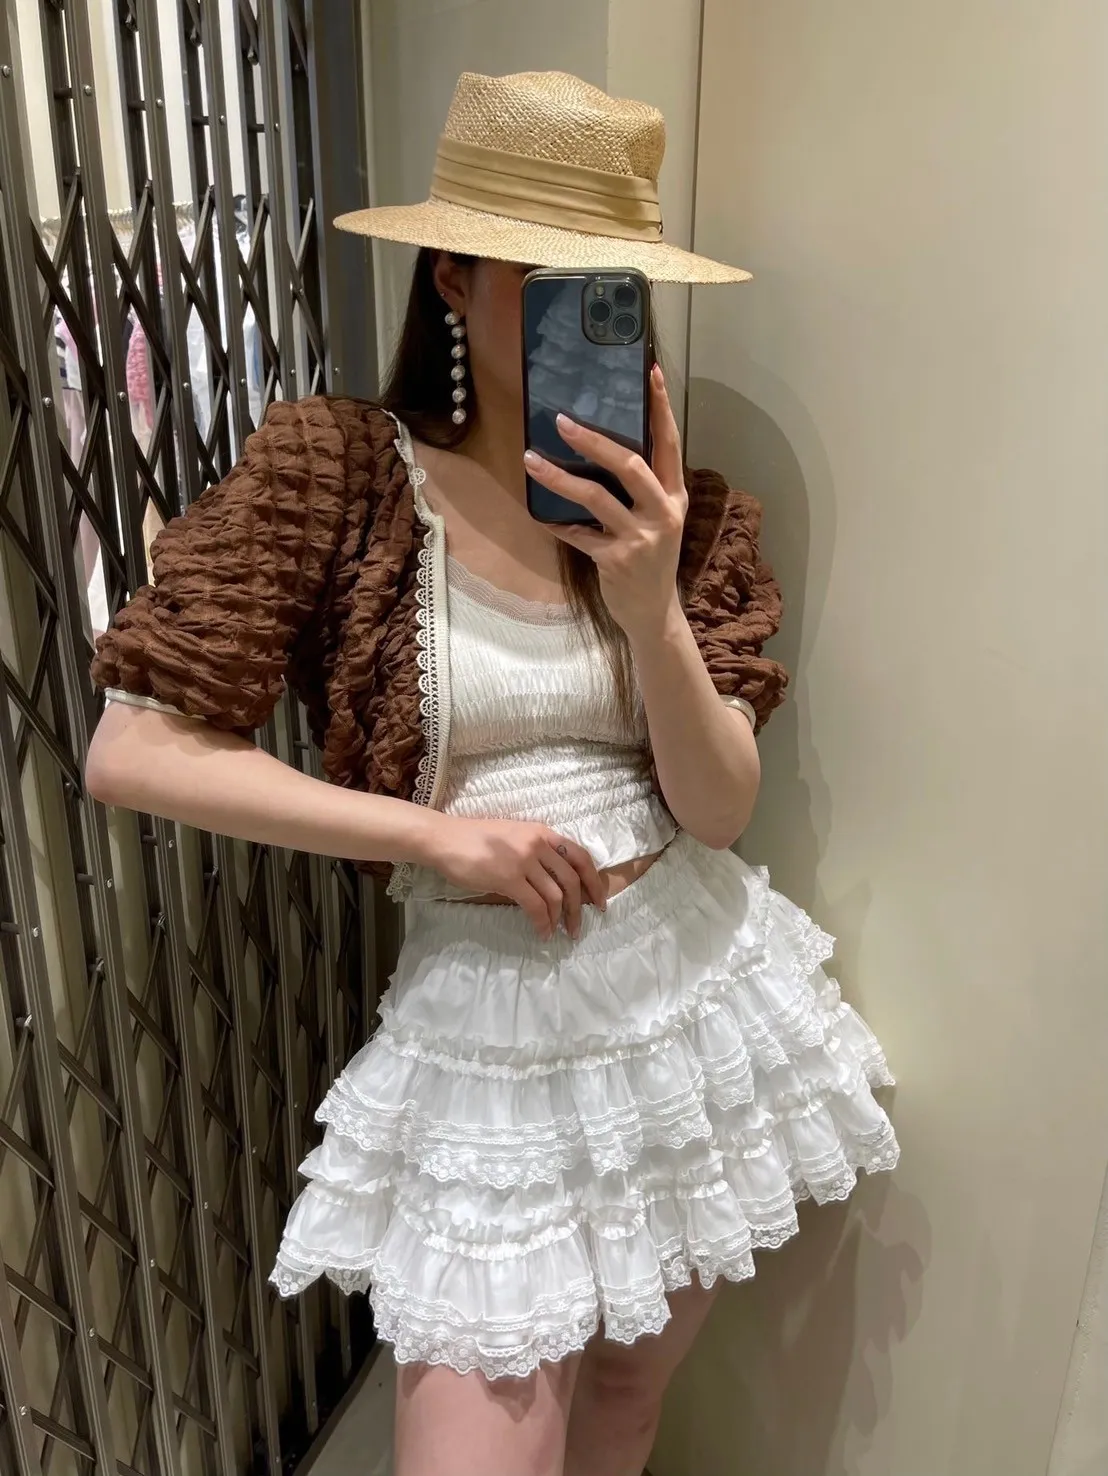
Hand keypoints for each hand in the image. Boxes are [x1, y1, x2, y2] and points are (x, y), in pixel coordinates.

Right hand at [420, 814, 606, 939]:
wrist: (445, 838)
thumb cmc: (474, 839)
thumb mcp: (514, 837)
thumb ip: (535, 853)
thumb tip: (553, 881)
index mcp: (542, 832)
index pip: (580, 856)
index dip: (594, 881)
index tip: (599, 901)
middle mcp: (538, 844)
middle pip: (573, 879)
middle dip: (580, 907)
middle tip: (579, 926)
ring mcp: (524, 861)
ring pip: (556, 895)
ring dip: (561, 919)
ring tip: (560, 933)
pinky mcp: (509, 879)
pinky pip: (535, 906)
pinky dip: (542, 923)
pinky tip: (542, 932)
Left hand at [522, 364, 687, 637]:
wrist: (654, 613)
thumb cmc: (649, 560)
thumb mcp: (656, 521)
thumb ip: (640, 489)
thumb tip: (600, 445)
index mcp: (674, 496)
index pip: (670, 443)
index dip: (661, 408)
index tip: (651, 372)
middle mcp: (663, 513)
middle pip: (630, 465)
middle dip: (594, 440)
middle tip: (562, 421)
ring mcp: (641, 538)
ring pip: (596, 497)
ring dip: (559, 478)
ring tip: (531, 460)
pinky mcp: (617, 560)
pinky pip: (578, 534)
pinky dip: (555, 523)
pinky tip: (537, 513)